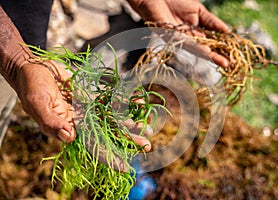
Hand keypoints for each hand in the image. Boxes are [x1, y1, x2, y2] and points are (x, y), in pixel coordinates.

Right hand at [15, 60, 153, 150]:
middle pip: (107, 134)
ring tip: (148, 129)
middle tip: (146, 146)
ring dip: (130, 124)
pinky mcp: (91, 97)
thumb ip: (51, 122)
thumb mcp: (37, 104)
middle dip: (126, 141)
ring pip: (112, 119)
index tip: (125, 166)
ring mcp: (87, 109)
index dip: (108, 156)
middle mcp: (81, 121)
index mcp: (68, 127)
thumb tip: (69, 138)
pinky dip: (125, 102)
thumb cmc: (31, 86)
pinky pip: (111, 101)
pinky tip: (139, 102)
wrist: (35, 68)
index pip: (91, 146)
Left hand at [127, 0, 229, 66]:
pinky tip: (208, 51)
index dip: (221, 48)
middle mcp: (188, 38)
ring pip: (197, 49)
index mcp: (195, 32)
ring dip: (210, 56)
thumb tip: (227, 31)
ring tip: (223, 62)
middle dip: (218, 56)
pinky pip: (186, 42)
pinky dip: (198, 46)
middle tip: (230, 64)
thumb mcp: (198, 11)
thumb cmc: (175, 1)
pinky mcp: (171, 36)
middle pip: (205, 49)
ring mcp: (180, 39)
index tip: (233, 54)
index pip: (211, 42)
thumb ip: (211, 21)